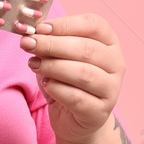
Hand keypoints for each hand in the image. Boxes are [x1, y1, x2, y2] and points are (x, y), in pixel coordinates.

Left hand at [19, 12, 122, 143]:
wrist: (73, 119)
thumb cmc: (66, 82)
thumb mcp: (58, 58)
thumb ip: (50, 45)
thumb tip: (32, 35)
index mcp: (109, 43)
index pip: (94, 25)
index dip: (65, 24)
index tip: (40, 28)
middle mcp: (116, 64)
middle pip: (87, 49)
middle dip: (53, 44)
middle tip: (28, 43)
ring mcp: (111, 89)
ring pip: (83, 73)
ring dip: (53, 66)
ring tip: (33, 64)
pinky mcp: (100, 112)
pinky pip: (77, 98)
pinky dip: (58, 89)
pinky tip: (46, 84)